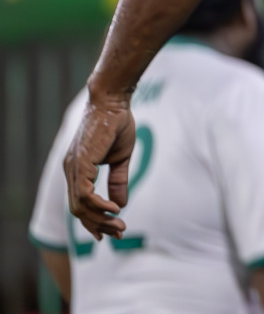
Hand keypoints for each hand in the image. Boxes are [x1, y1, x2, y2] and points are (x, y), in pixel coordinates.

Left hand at [63, 90, 136, 239]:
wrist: (113, 102)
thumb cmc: (117, 124)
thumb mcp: (120, 158)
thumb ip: (118, 180)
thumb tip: (120, 204)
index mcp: (78, 170)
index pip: (81, 203)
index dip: (95, 220)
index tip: (111, 231)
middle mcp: (72, 171)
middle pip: (79, 210)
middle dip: (99, 225)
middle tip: (119, 232)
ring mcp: (74, 168)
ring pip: (80, 206)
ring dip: (100, 219)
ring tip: (120, 224)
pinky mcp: (81, 164)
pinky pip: (85, 194)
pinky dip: (98, 205)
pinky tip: (113, 209)